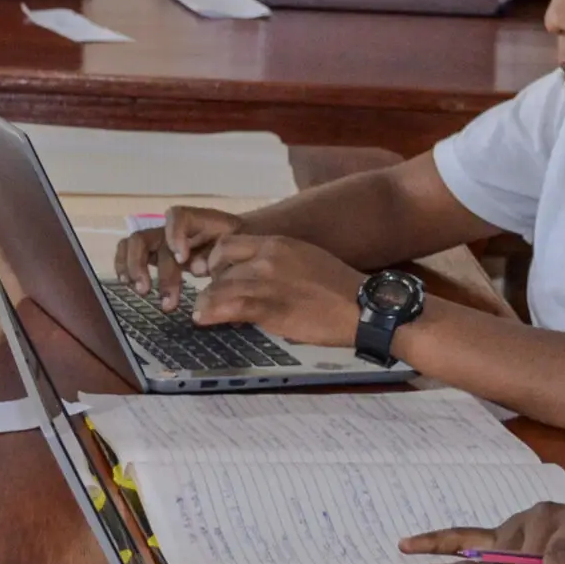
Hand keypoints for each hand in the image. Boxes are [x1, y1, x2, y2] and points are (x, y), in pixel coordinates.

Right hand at [114, 207, 243, 310]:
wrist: (234, 239)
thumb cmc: (235, 244)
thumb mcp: (234, 248)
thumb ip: (216, 257)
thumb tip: (196, 267)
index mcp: (198, 220)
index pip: (179, 216)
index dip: (175, 235)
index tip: (183, 260)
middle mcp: (173, 227)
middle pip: (154, 238)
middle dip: (159, 271)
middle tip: (167, 301)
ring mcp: (159, 238)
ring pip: (134, 243)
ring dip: (135, 267)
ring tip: (143, 291)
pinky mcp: (151, 251)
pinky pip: (127, 250)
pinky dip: (123, 265)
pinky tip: (127, 283)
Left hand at [193, 234, 366, 346]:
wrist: (362, 307)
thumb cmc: (338, 287)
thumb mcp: (305, 258)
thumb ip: (278, 261)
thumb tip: (257, 273)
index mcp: (277, 243)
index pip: (228, 244)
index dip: (217, 260)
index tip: (217, 274)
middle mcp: (267, 258)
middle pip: (220, 267)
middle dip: (212, 284)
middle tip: (212, 298)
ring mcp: (266, 282)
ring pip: (219, 288)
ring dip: (206, 302)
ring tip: (202, 313)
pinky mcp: (268, 307)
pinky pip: (228, 307)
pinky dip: (210, 314)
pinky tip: (202, 320)